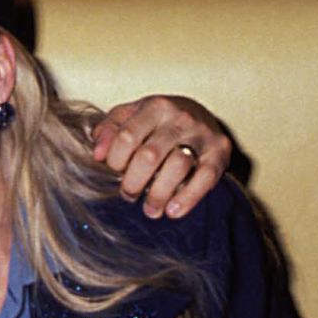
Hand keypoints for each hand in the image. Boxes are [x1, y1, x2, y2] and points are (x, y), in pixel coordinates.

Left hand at [92, 95, 230, 218]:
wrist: (199, 115)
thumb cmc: (157, 121)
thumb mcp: (130, 116)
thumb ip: (109, 130)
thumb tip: (97, 153)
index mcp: (155, 106)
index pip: (126, 137)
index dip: (115, 161)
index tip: (114, 172)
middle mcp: (180, 117)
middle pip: (150, 155)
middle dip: (133, 182)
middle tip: (128, 195)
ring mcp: (202, 134)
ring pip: (177, 167)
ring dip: (159, 194)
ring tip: (150, 209)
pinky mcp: (220, 152)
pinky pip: (205, 178)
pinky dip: (187, 198)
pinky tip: (172, 211)